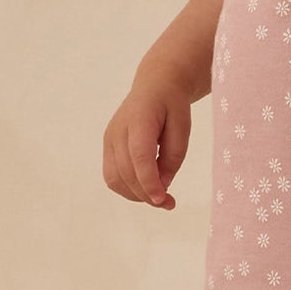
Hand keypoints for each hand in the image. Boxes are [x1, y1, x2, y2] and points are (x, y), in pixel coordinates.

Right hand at [103, 71, 192, 209]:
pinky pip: (112, 176)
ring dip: (136, 195)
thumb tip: (163, 185)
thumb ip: (173, 156)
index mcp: (139, 119)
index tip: (163, 200)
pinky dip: (128, 188)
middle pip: (126, 172)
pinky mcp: (107, 147)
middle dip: (147, 194)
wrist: (155, 86)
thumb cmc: (172, 105)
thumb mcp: (183, 127)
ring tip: (159, 197)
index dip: (150, 182)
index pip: (139, 157)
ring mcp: (109, 139)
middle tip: (170, 203)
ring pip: (115, 178)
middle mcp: (118, 130)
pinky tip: (146, 189)